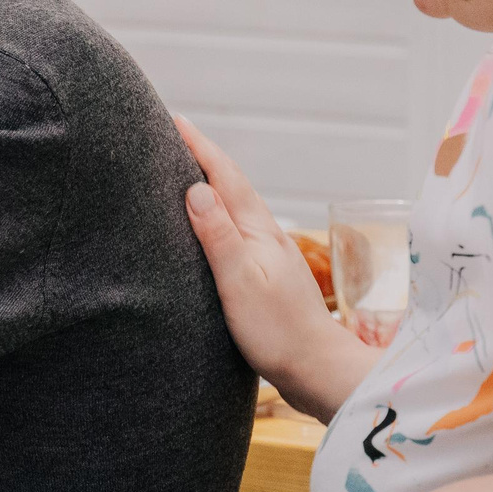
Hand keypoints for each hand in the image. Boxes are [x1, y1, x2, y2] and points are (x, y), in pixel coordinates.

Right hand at [177, 115, 374, 418]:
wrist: (319, 371)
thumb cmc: (277, 332)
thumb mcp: (240, 282)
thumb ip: (219, 236)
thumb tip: (196, 188)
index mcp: (259, 232)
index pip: (225, 177)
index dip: (199, 147)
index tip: (173, 120)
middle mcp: (268, 236)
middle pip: (233, 185)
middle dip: (204, 157)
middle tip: (174, 136)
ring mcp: (272, 256)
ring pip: (238, 208)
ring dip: (214, 186)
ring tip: (188, 174)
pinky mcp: (271, 276)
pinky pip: (240, 232)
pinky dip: (221, 217)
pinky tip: (215, 229)